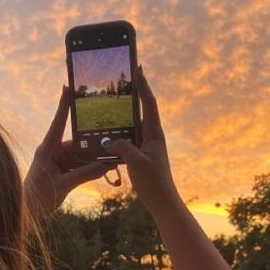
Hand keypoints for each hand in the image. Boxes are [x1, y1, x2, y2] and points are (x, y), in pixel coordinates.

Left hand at [24, 86, 114, 216]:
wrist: (27, 212)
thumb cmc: (38, 197)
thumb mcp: (63, 185)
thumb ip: (83, 175)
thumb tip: (104, 166)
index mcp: (48, 148)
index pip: (58, 122)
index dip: (64, 104)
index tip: (67, 86)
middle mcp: (53, 151)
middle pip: (78, 141)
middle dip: (95, 141)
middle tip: (112, 137)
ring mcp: (58, 161)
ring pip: (81, 154)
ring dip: (95, 157)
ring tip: (113, 156)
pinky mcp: (62, 171)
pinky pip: (80, 165)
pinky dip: (91, 167)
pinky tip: (106, 168)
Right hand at [107, 66, 179, 210]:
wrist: (163, 202)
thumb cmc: (154, 182)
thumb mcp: (136, 162)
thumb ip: (122, 147)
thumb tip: (108, 139)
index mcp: (154, 133)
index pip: (149, 103)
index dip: (143, 85)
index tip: (138, 67)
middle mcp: (152, 135)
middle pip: (141, 109)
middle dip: (133, 94)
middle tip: (121, 80)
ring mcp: (147, 145)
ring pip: (133, 124)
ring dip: (122, 114)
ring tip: (109, 103)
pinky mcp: (141, 154)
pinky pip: (128, 138)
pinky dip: (118, 132)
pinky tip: (106, 133)